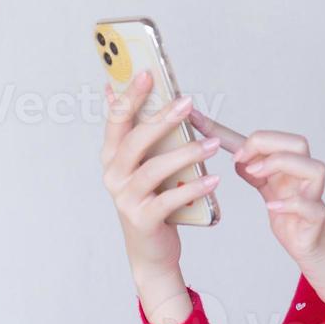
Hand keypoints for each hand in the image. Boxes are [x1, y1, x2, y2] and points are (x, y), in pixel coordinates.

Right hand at [100, 71, 222, 283]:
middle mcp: (113, 176)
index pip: (117, 120)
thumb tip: (115, 88)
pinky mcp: (143, 220)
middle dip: (161, 119)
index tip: (148, 73)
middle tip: (187, 103)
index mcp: (111, 156)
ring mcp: (125, 199)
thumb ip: (134, 130)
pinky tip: (213, 179)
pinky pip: (168, 200)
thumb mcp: (140, 164)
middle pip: (135, 141)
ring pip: (152, 170)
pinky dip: (192, 188)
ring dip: (184, 154)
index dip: (130, 96)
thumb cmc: (151, 199)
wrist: (152, 250)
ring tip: (211, 145)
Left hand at [189, 108, 324, 307]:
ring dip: (281, 165)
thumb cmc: (293, 217)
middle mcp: (302, 176)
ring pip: (314, 168)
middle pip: (298, 142)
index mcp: (287, 166)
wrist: (314, 247)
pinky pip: (310, 207)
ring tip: (255, 174)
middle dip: (267, 143)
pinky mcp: (316, 220)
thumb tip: (237, 156)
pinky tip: (271, 208)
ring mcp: (312, 196)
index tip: (194, 119)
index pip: (259, 140)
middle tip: (241, 158)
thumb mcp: (268, 190)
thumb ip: (254, 171)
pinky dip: (292, 204)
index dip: (224, 130)